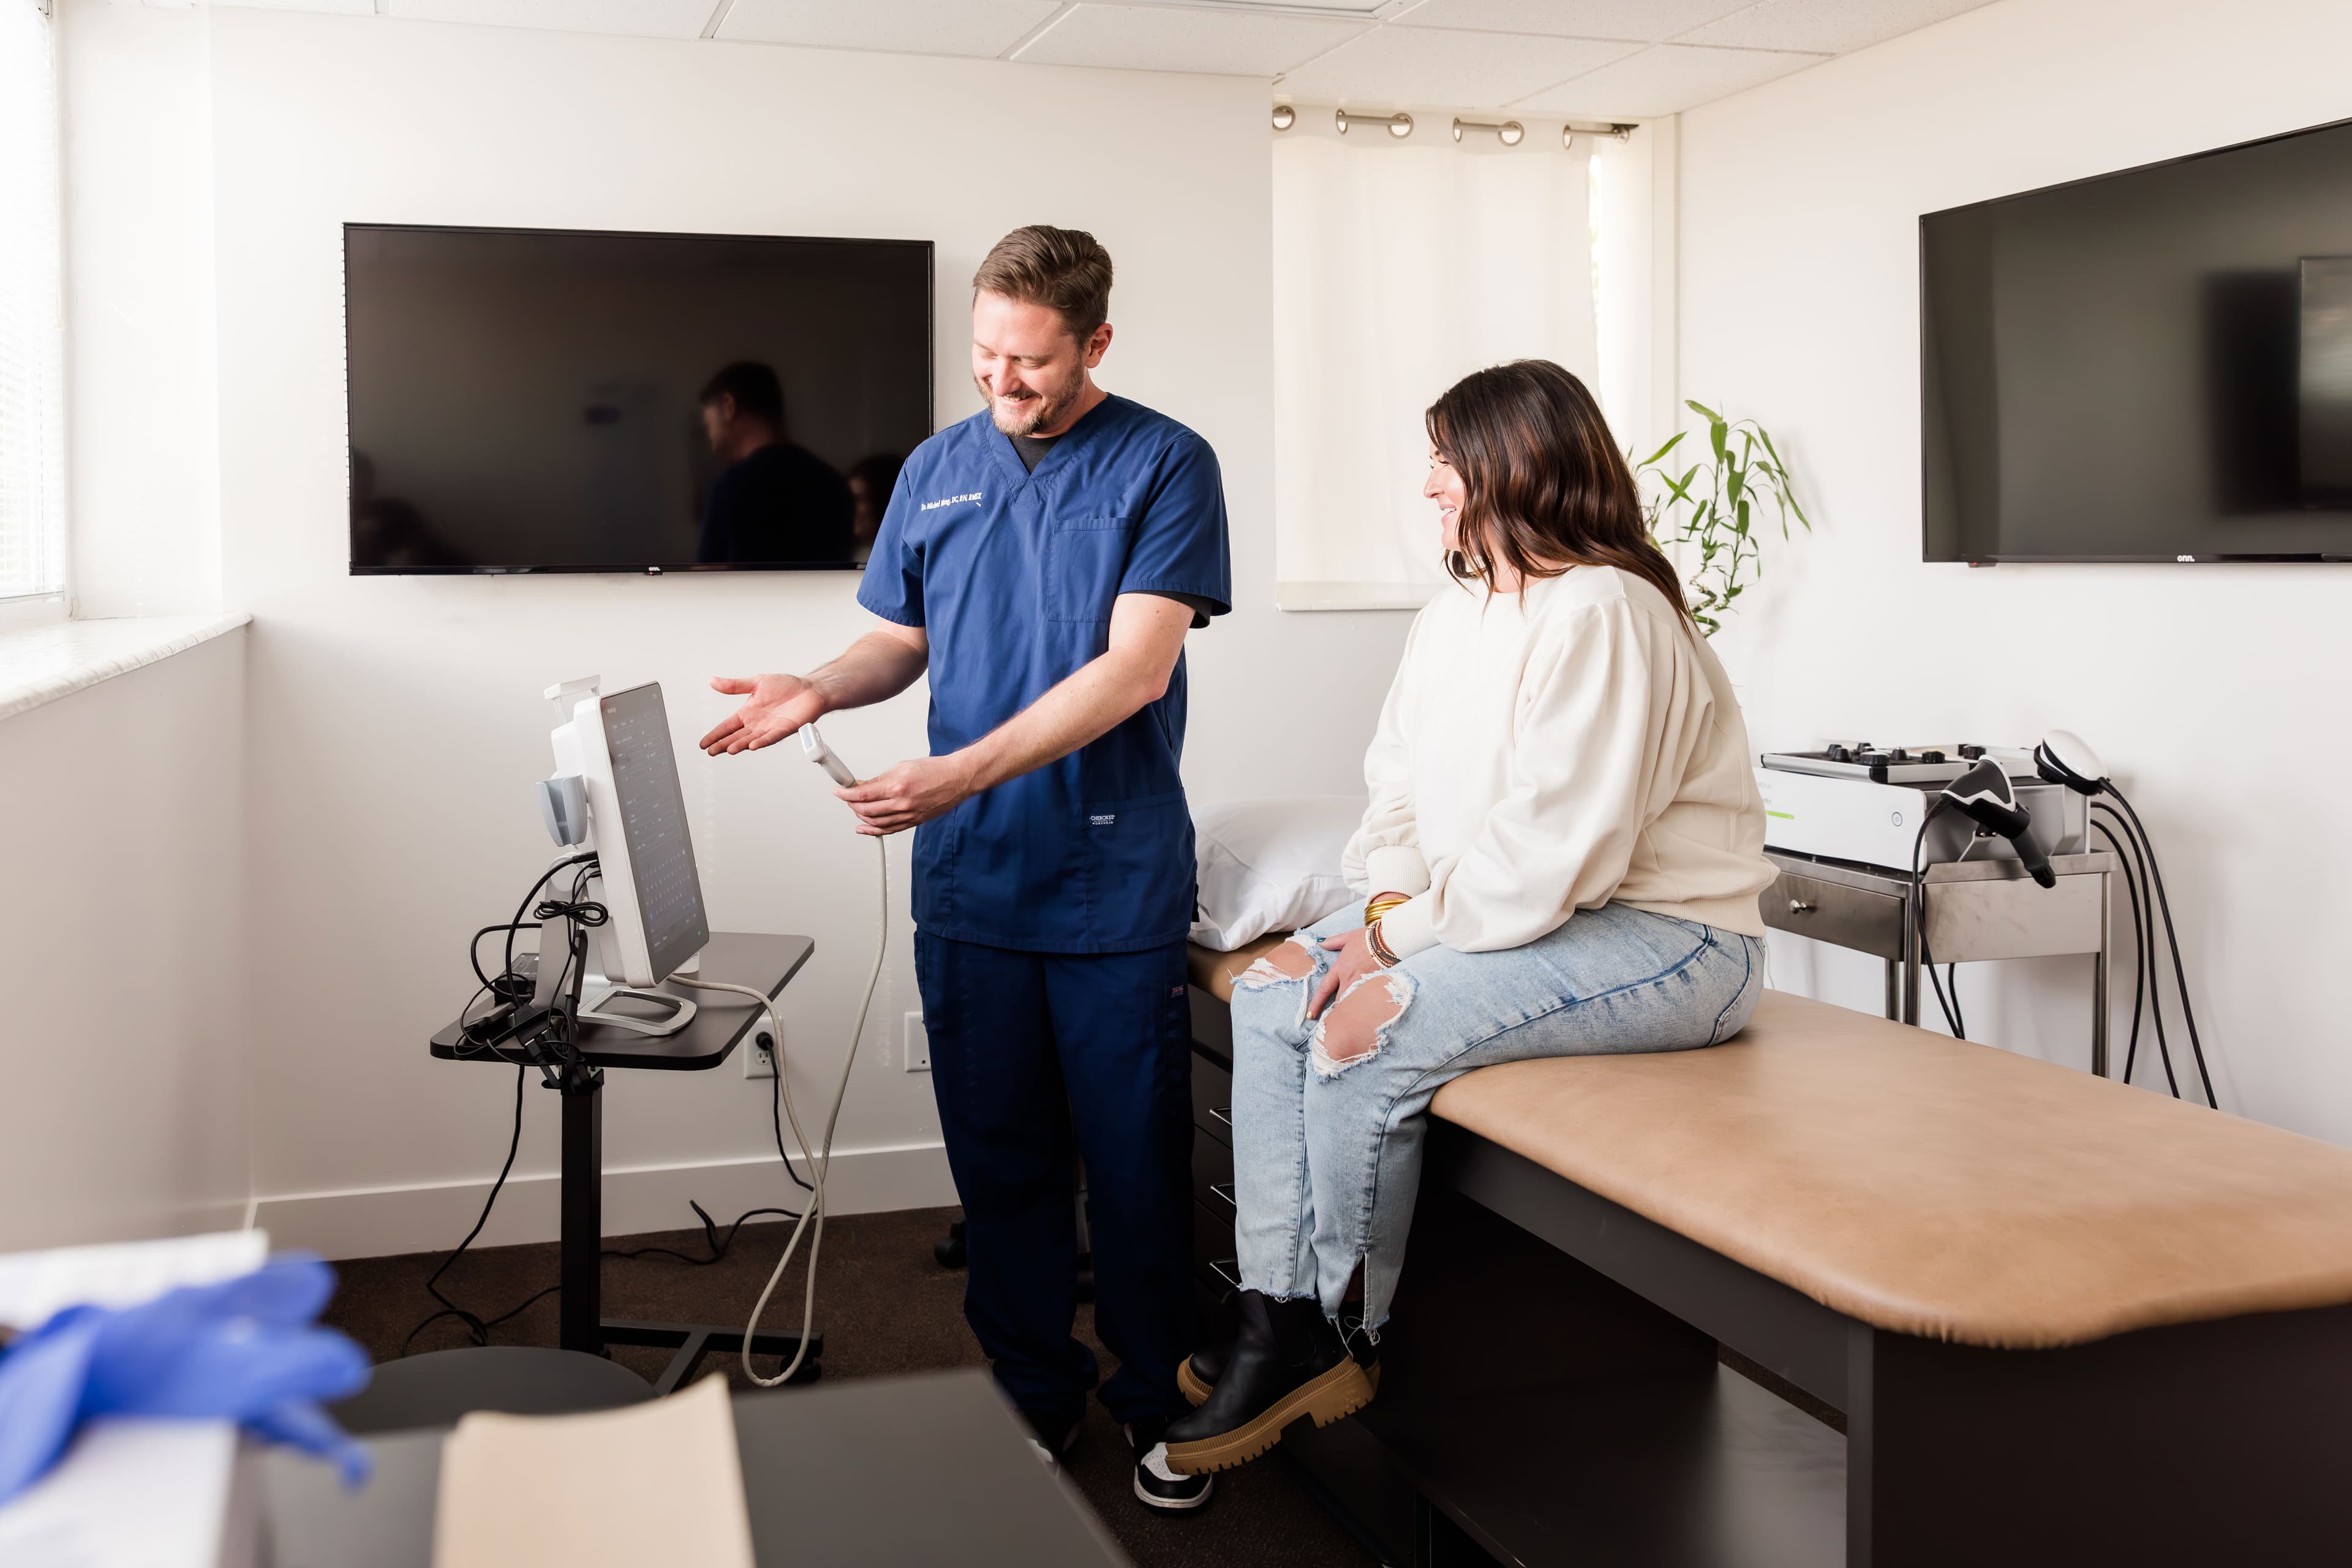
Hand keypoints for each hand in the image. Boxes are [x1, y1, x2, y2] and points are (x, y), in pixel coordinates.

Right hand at [702, 673, 826, 755]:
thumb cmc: (786, 686)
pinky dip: (762, 741)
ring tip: (728, 749)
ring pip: (751, 739)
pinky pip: (771, 737)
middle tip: (711, 750)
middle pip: (736, 736)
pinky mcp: (784, 729)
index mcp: (748, 713)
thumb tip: (713, 681)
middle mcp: (757, 724)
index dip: (716, 734)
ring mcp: (770, 728)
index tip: (704, 743)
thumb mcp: (756, 682)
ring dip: (740, 744)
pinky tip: (752, 745)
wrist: (809, 689)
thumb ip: (734, 685)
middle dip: (723, 744)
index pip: (727, 726)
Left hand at [837, 753, 980, 835]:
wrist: (956, 779)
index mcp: (897, 786)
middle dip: (852, 804)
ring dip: (860, 817)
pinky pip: (888, 830)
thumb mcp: (902, 767)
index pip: (863, 794)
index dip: (846, 793)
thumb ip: (880, 779)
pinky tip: (864, 828)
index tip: (839, 790)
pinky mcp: (913, 822)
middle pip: (865, 810)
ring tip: (855, 808)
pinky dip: (873, 831)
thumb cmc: (935, 771)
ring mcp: (907, 815)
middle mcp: (901, 804)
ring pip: (875, 823)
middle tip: (847, 797)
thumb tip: (864, 785)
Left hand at [1309, 928, 1381, 1019]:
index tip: (1310, 1015)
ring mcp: (1363, 984)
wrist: (1389, 940)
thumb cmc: (1368, 938)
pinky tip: (1365, 1014)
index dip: (1316, 1004)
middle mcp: (1349, 979)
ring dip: (1348, 1011)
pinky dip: (1363, 1007)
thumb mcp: (1348, 937)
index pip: (1324, 989)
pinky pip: (1366, 1001)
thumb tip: (1321, 943)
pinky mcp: (1375, 986)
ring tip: (1348, 1022)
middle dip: (1335, 1012)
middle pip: (1339, 1002)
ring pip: (1352, 1004)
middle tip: (1332, 1021)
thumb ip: (1333, 942)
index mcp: (1340, 969)